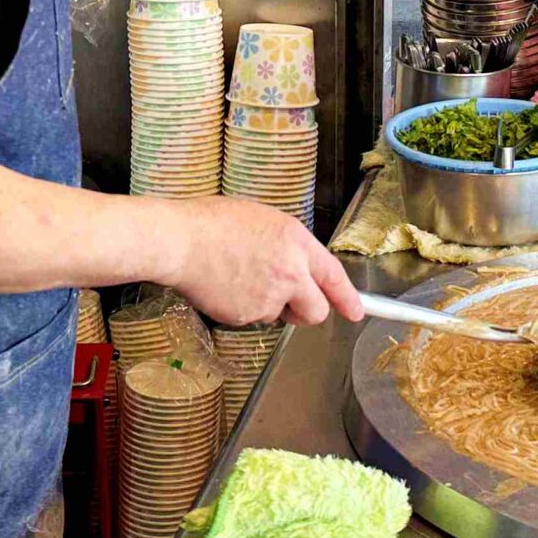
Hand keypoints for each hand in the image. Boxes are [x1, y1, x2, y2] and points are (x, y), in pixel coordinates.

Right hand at [170, 197, 364, 328]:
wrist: (180, 242)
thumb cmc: (212, 223)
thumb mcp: (262, 219)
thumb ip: (287, 246)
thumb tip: (296, 265)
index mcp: (296, 243)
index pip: (333, 276)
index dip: (347, 298)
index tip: (357, 311)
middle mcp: (290, 273)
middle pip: (316, 311)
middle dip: (306, 311)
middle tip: (288, 302)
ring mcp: (269, 298)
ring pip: (279, 315)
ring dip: (266, 305)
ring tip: (239, 277)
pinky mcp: (247, 315)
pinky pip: (252, 318)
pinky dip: (242, 308)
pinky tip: (225, 286)